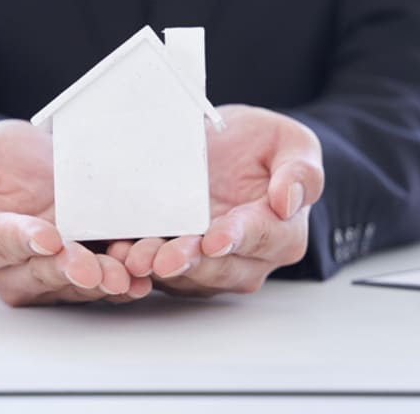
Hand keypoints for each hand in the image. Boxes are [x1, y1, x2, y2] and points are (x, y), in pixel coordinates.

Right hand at [0, 119, 149, 306]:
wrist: (21, 162)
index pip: (2, 245)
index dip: (25, 242)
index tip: (48, 238)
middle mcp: (10, 270)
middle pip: (42, 273)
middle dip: (71, 270)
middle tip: (94, 268)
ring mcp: (48, 273)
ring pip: (75, 284)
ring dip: (101, 281)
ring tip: (124, 276)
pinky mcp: (80, 268)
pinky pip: (100, 280)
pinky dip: (122, 280)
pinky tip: (141, 278)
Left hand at [110, 105, 323, 296]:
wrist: (232, 148)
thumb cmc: (264, 147)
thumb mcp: (292, 144)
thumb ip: (299, 171)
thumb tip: (289, 199)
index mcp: (283, 231)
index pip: (263, 238)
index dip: (238, 238)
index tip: (215, 239)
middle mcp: (250, 258)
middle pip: (220, 268)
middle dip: (189, 262)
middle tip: (162, 258)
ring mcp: (214, 266)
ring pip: (187, 275)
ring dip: (158, 268)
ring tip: (133, 257)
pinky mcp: (180, 263)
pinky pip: (160, 270)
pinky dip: (139, 264)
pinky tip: (120, 251)